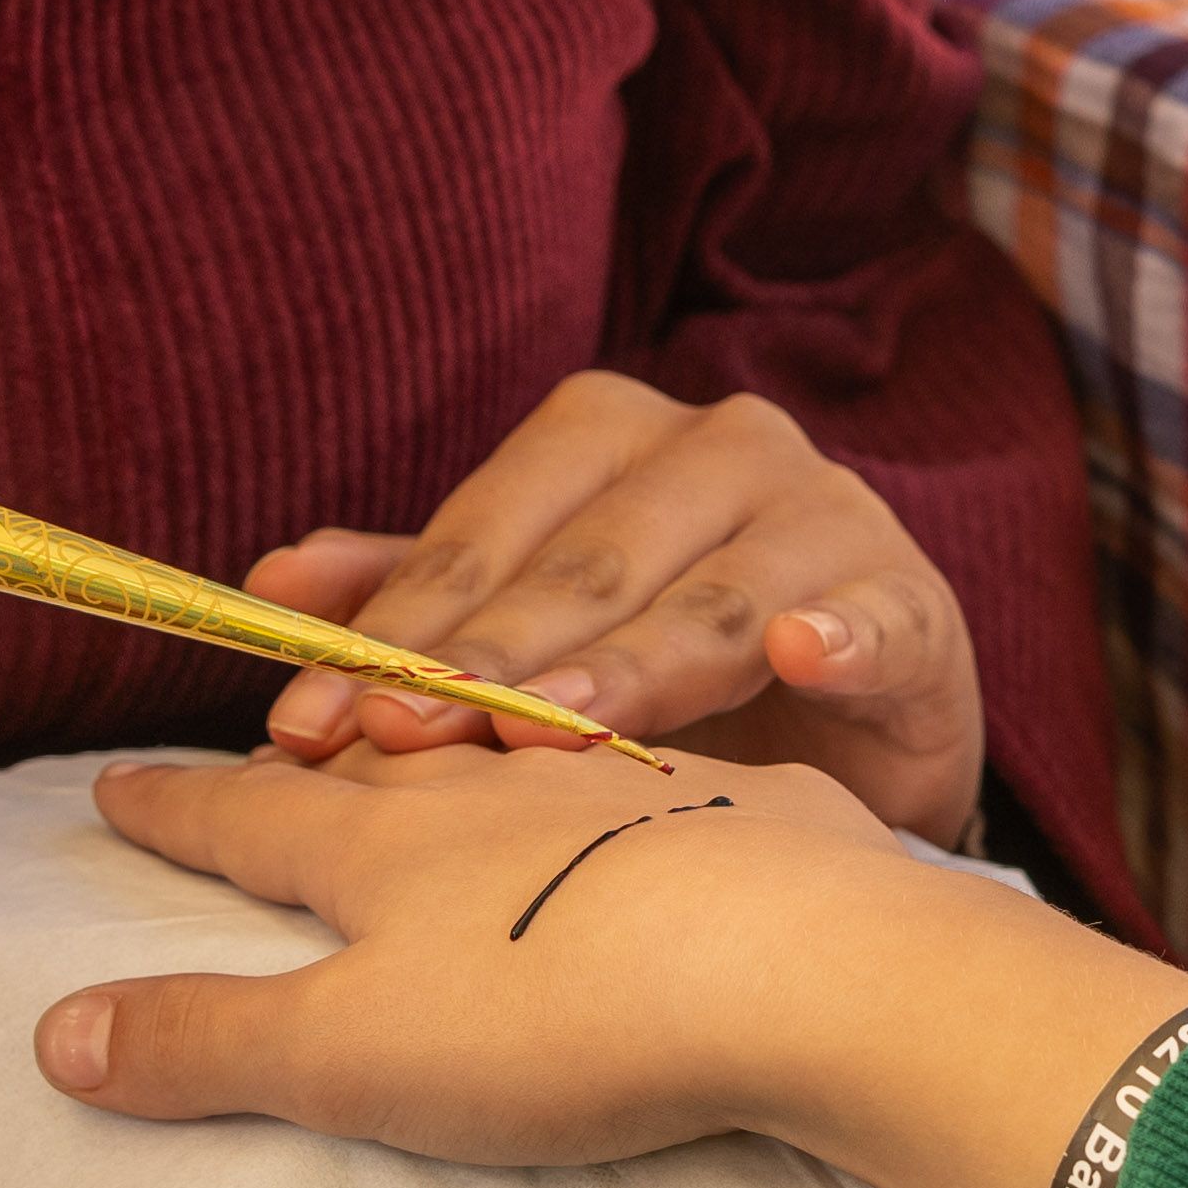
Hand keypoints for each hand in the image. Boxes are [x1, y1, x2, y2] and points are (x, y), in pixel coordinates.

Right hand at [40, 742, 1187, 1187]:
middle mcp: (493, 785)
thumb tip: (54, 1033)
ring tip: (417, 744)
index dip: (176, 811)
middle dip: (308, 756)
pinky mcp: (739, 805)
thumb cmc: (565, 1014)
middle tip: (264, 748)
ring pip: (508, 746)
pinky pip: (639, 766)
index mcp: (385, 847)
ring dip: (451, 742)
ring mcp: (622, 785)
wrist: (810, 964)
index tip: (110, 786)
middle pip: (374, 764)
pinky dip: (594, 765)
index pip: (250, 819)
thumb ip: (208, 1041)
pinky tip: (619, 784)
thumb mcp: (354, 1054)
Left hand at [245, 371, 989, 842]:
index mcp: (610, 436)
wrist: (856, 751)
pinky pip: (879, 617)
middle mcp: (722, 449)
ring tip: (553, 730)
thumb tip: (269, 581)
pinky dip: (841, 634)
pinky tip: (803, 656)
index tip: (308, 722)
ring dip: (631, 666)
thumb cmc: (669, 677)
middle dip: (487, 659)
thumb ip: (415, 599)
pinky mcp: (918, 604)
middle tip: (402, 740)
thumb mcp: (535, 631)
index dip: (393, 626)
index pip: (485, 530)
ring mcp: (828, 519)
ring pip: (712, 597)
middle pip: (586, 562)